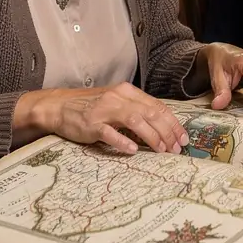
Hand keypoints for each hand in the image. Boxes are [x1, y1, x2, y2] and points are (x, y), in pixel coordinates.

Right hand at [13, 83, 189, 154]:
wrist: (59, 106)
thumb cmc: (90, 107)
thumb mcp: (116, 103)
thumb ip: (136, 111)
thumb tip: (161, 128)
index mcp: (127, 92)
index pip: (157, 106)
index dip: (173, 123)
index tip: (183, 138)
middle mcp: (119, 98)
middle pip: (150, 113)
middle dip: (168, 131)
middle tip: (176, 148)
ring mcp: (105, 110)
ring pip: (135, 120)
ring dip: (152, 137)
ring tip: (162, 150)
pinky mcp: (91, 124)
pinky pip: (110, 132)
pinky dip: (123, 141)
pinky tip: (133, 150)